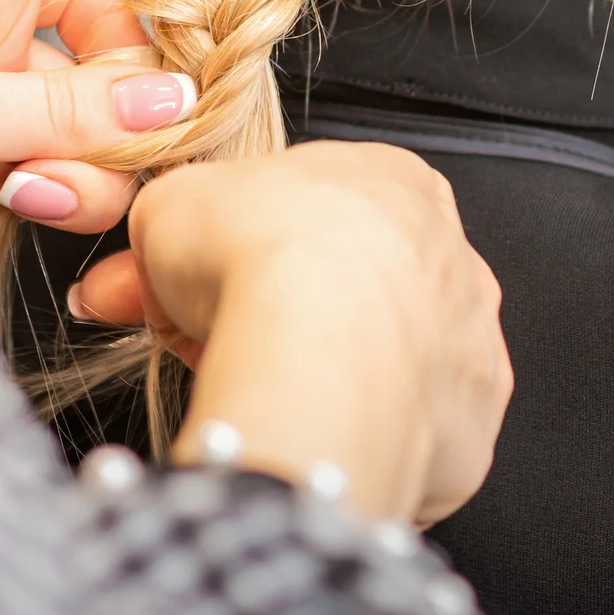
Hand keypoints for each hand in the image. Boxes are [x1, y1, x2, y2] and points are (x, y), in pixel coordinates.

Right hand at [72, 142, 511, 526]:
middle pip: (347, 287)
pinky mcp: (469, 425)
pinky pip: (406, 433)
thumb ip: (170, 221)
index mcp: (391, 179)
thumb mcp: (172, 204)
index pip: (310, 213)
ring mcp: (467, 341)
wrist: (317, 350)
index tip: (186, 283)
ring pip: (381, 360)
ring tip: (250, 390)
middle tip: (194, 342)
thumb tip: (144, 256)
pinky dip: (355, 435)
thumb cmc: (261, 257)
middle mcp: (448, 254)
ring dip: (319, 373)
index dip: (235, 250)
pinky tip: (309, 432)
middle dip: (269, 314)